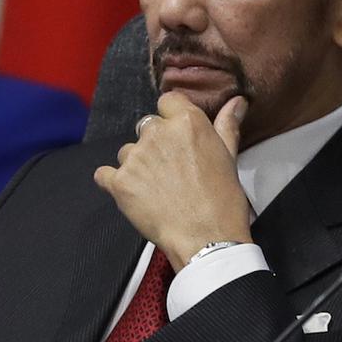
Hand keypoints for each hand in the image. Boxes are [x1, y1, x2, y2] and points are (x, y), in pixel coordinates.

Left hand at [94, 92, 252, 270]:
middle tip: (171, 170)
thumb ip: (227, 125)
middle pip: (147, 127)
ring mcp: (135, 157)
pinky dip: (114, 183)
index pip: (167, 101)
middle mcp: (157, 133)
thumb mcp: (229, 158)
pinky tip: (133, 195)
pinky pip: (105, 174)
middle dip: (156, 144)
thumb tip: (237, 101)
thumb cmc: (223, 201)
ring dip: (137, 165)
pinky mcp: (119, 182)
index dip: (172, 118)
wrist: (207, 240)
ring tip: (157, 189)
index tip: (178, 138)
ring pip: (128, 152)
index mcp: (187, 122)